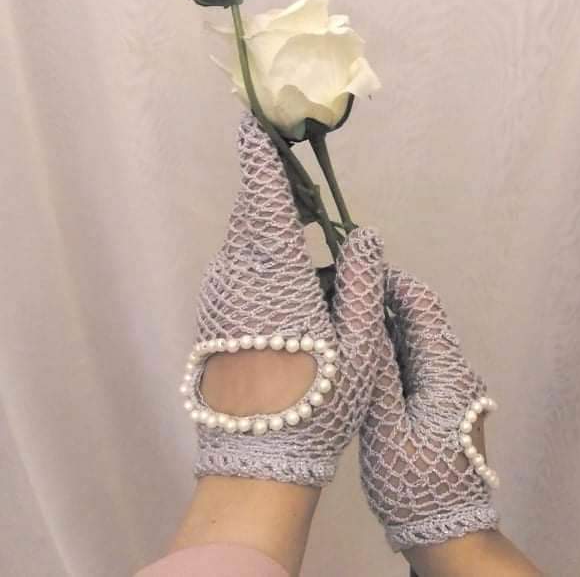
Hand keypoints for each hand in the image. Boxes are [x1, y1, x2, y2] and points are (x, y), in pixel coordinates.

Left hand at [181, 112, 385, 486]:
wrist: (258, 459)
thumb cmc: (319, 400)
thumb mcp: (360, 341)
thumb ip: (363, 279)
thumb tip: (362, 235)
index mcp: (274, 273)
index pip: (264, 196)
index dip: (260, 156)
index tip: (255, 122)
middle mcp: (237, 275)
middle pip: (251, 212)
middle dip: (272, 185)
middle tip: (303, 175)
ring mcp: (220, 296)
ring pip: (243, 240)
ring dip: (269, 219)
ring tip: (304, 217)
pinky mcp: (214, 317)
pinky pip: (238, 266)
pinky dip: (261, 250)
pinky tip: (288, 267)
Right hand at [359, 265, 499, 550]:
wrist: (448, 532)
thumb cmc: (416, 483)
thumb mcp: (387, 428)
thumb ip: (377, 372)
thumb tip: (365, 318)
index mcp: (447, 372)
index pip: (423, 306)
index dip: (392, 281)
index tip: (355, 269)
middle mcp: (453, 372)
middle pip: (419, 319)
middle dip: (382, 299)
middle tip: (337, 292)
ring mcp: (448, 387)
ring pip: (414, 340)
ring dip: (382, 324)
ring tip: (340, 316)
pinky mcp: (438, 402)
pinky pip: (412, 362)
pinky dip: (387, 350)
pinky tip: (357, 353)